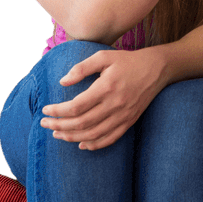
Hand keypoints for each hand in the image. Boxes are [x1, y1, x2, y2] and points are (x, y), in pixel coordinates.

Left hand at [39, 48, 165, 150]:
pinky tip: (81, 144)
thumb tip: (62, 83)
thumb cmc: (127, 61)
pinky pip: (110, 138)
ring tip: (58, 134)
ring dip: (72, 137)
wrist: (157, 69)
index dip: (57, 111)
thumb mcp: (104, 57)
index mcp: (106, 88)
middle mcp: (115, 105)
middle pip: (81, 123)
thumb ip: (81, 68)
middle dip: (59, 126)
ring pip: (93, 134)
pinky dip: (94, 145)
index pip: (75, 106)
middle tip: (45, 124)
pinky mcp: (130, 121)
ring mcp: (123, 115)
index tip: (45, 110)